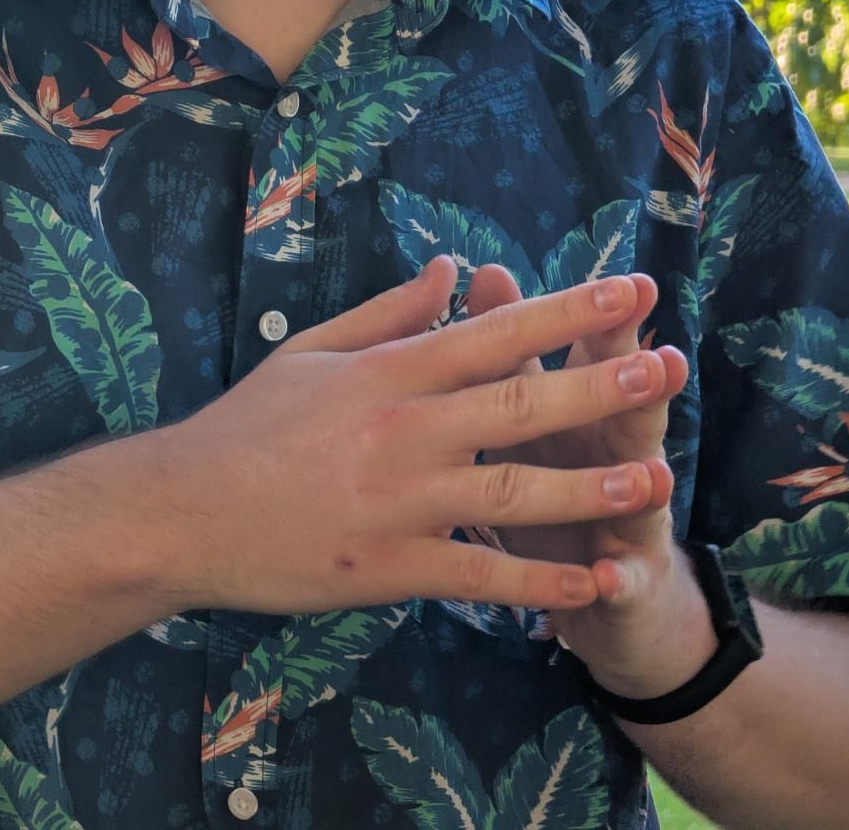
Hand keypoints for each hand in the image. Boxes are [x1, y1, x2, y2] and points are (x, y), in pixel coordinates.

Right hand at [154, 257, 678, 619]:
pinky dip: (539, 582)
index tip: (631, 291)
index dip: (568, 312)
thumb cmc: (247, 424)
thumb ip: (389, 310)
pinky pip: (479, 576)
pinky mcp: (389, 568)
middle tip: (668, 369)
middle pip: (519, 403)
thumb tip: (451, 265)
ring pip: (512, 493)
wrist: (181, 511)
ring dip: (589, 488)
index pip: (495, 331)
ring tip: (654, 482)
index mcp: (390, 370)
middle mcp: (404, 429)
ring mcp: (399, 502)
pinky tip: (591, 580)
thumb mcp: (315, 349)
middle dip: (600, 385)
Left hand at [465, 265, 709, 698]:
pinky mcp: (623, 586)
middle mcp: (614, 456)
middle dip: (645, 391)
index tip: (628, 285)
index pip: (595, 356)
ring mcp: (627, 521)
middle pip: (629, 415)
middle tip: (665, 361)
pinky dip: (614, 582)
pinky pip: (617, 585)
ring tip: (659, 475)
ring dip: (646, 487)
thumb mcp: (528, 414)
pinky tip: (607, 579)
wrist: (603, 597)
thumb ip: (512, 347)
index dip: (607, 324)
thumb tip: (487, 268)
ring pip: (637, 498)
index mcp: (582, 408)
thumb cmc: (551, 481)